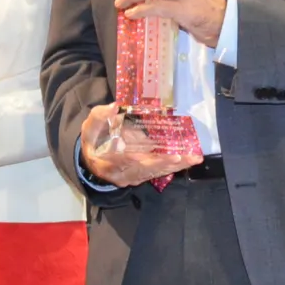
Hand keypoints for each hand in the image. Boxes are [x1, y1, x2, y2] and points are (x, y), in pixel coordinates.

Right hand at [78, 102, 201, 187]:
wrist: (93, 158)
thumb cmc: (94, 139)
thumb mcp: (91, 125)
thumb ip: (101, 116)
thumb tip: (114, 106)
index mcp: (105, 161)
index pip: (121, 161)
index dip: (135, 159)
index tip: (145, 155)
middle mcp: (120, 174)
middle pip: (144, 170)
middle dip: (163, 163)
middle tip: (181, 157)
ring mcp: (132, 177)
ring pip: (154, 172)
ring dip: (174, 166)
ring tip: (192, 159)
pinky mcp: (141, 176)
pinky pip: (158, 172)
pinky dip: (173, 167)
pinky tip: (188, 161)